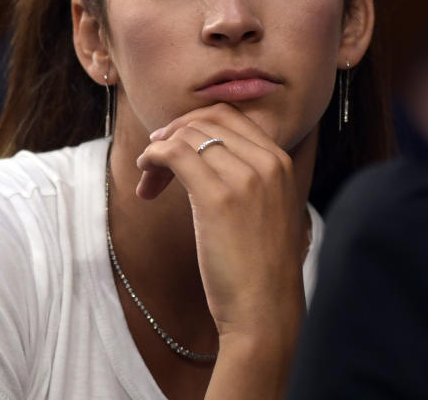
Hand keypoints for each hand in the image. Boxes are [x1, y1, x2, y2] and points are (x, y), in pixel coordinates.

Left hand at [136, 103, 306, 347]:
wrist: (266, 311)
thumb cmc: (259, 267)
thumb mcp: (267, 209)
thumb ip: (249, 176)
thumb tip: (205, 152)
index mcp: (281, 161)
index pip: (229, 116)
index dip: (193, 124)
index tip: (173, 144)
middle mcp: (268, 162)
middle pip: (206, 120)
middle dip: (173, 134)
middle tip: (154, 161)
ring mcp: (245, 177)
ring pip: (187, 135)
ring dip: (158, 150)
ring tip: (148, 179)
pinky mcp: (218, 197)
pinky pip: (175, 154)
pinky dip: (153, 157)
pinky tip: (146, 178)